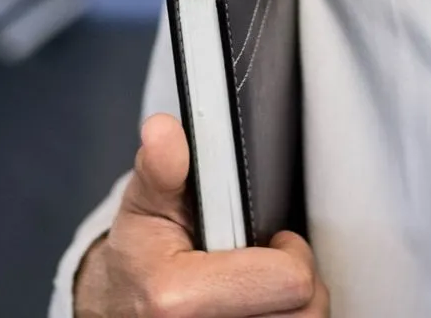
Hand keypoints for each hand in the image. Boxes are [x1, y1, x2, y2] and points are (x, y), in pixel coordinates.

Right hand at [74, 112, 325, 315]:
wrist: (122, 308)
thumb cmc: (141, 259)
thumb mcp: (145, 205)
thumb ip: (161, 168)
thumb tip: (163, 132)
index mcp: (179, 299)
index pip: (291, 281)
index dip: (289, 252)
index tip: (270, 240)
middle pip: (308, 310)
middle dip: (295, 280)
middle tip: (266, 264)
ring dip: (292, 304)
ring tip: (262, 286)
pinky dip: (284, 315)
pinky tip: (261, 304)